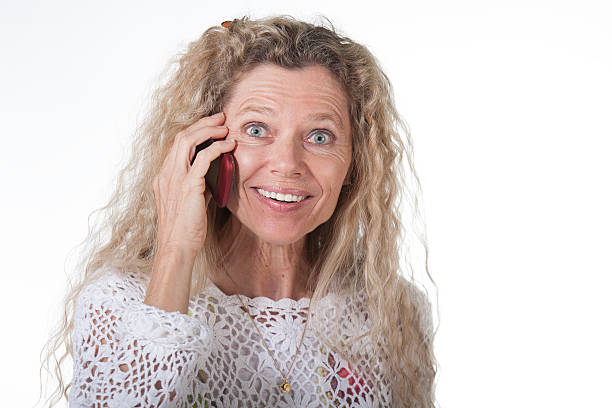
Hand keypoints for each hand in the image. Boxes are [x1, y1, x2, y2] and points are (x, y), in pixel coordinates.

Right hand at [152, 112, 235, 255]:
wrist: (177, 247)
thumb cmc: (186, 230)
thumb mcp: (192, 203)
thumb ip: (199, 188)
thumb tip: (214, 180)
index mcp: (164, 177)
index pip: (178, 145)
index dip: (195, 131)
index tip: (212, 126)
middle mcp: (166, 174)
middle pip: (182, 137)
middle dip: (203, 123)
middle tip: (221, 118)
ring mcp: (175, 179)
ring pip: (188, 141)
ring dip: (209, 130)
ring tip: (226, 127)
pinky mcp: (188, 186)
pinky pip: (203, 158)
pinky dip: (217, 147)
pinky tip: (229, 145)